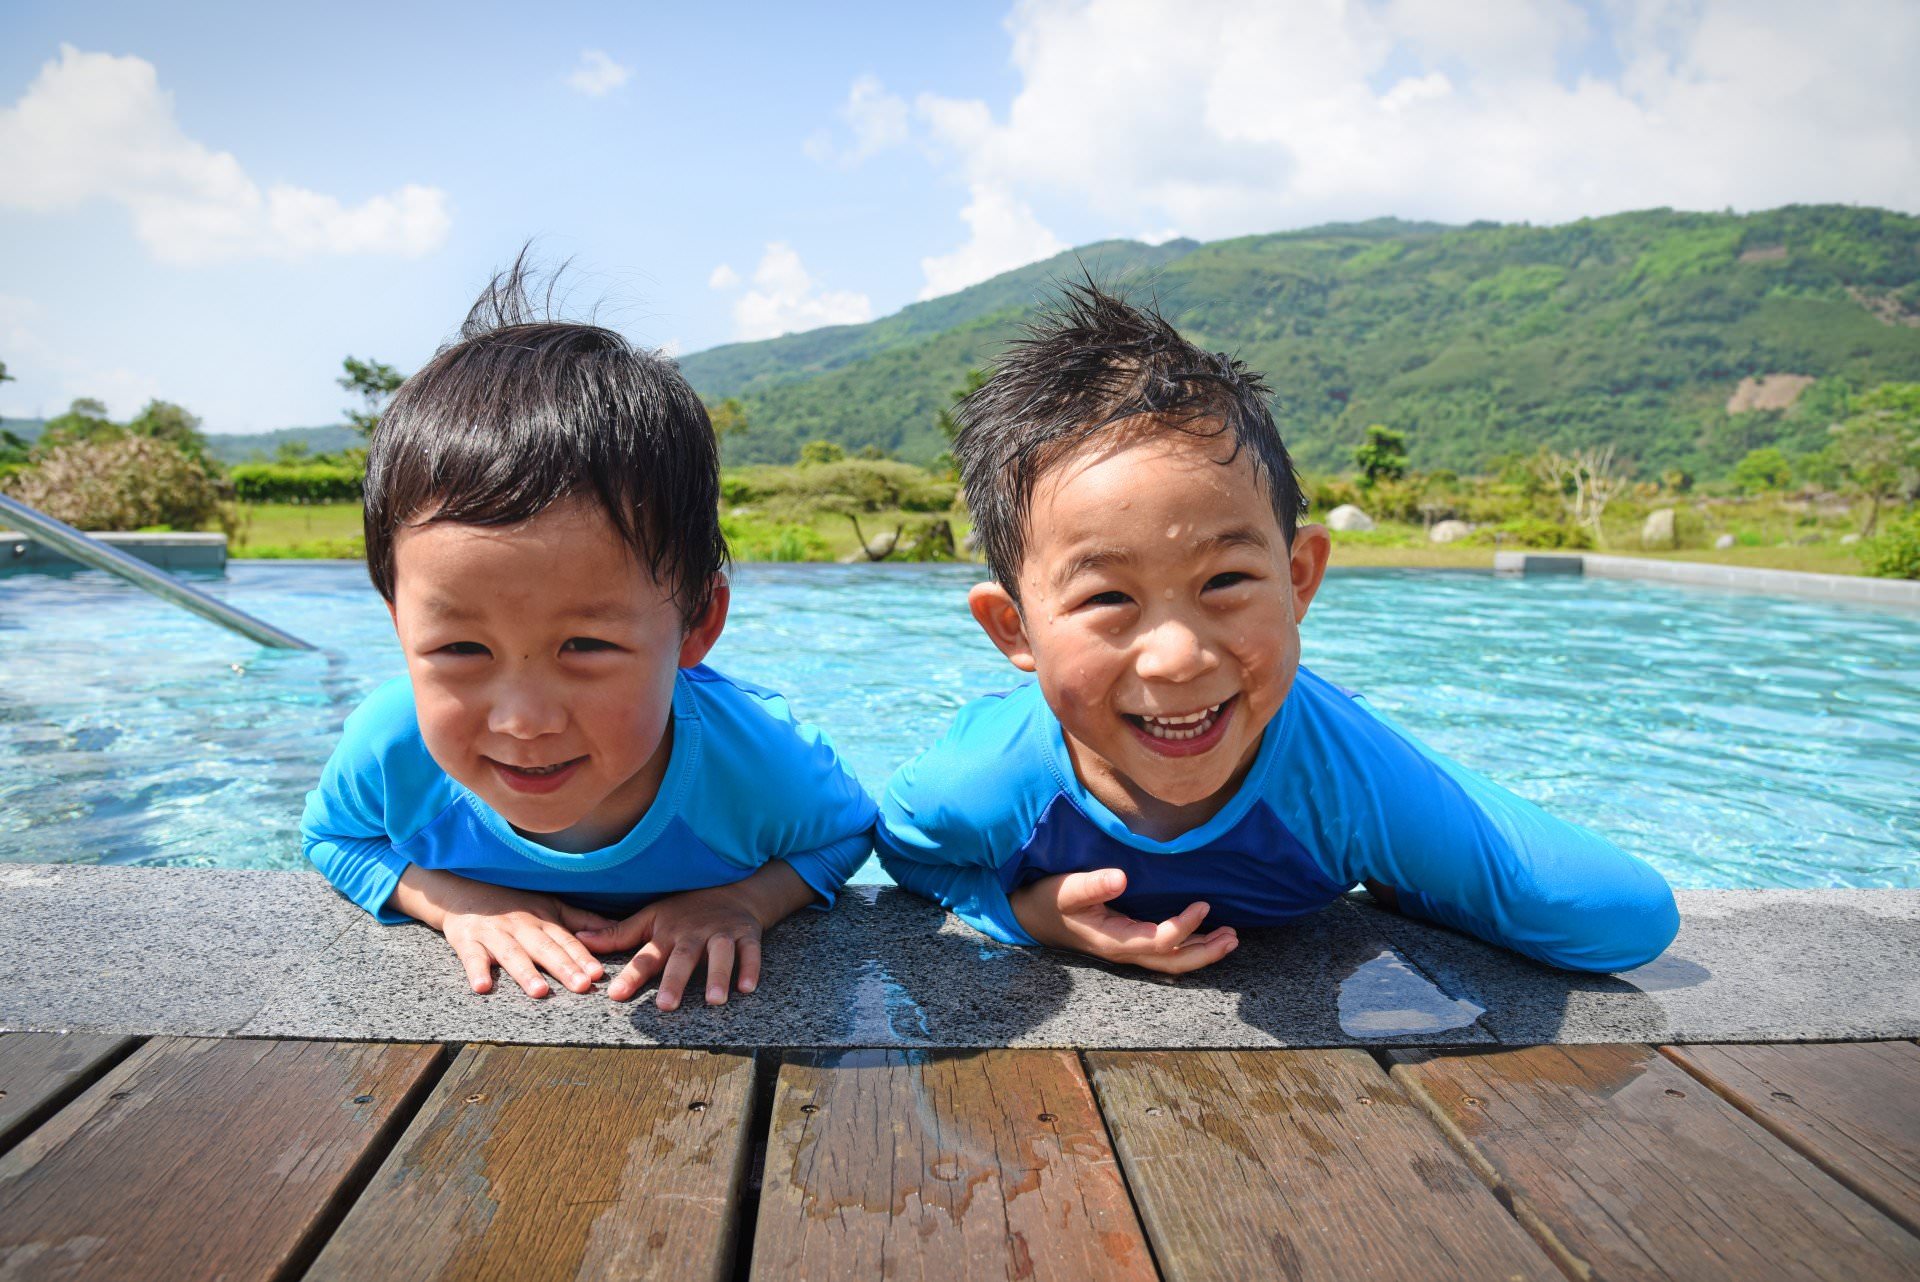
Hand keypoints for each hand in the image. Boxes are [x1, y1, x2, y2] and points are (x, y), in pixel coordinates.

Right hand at [390, 866, 612, 998]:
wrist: (464, 890)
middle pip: (544, 949)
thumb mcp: (550, 906)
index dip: (582, 957)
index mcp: (543, 921)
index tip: (598, 974)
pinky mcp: (467, 942)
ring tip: (540, 991)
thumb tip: (618, 930)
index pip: (567, 941)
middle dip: (563, 967)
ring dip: (525, 973)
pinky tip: (483, 987)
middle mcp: (521, 927)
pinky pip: (471, 958)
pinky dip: (476, 971)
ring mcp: (494, 934)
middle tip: (581, 986)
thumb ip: (582, 921)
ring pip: (512, 955)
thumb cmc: (514, 903)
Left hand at [576, 863, 814, 1008]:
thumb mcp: (652, 916)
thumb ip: (619, 934)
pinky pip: (751, 952)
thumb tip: (579, 939)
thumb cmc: (686, 909)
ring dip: (718, 975)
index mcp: (667, 932)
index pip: (646, 956)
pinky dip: (750, 968)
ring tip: (715, 1001)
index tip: (616, 996)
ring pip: (721, 954)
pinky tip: (747, 988)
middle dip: (675, 980)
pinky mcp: (747, 935)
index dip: (631, 975)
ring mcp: (722, 934)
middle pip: (683, 957)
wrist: (733, 890)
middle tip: (666, 1005)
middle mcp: (693, 933)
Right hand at [1009, 868, 1238, 974]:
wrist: (1032, 916)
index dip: (1184, 926)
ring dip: (1202, 952)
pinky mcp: (1128, 943)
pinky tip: (1203, 936)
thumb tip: (1122, 878)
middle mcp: (1125, 952)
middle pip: (1173, 962)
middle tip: (1233, 936)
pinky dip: (1188, 947)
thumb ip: (1093, 885)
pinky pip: (1164, 953)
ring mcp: (1128, 950)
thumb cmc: (1050, 901)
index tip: (1204, 904)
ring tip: (1230, 938)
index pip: (1159, 942)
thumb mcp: (1067, 890)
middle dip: (1206, 952)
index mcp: (1114, 941)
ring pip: (1172, 961)